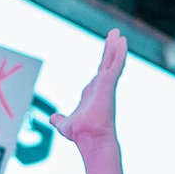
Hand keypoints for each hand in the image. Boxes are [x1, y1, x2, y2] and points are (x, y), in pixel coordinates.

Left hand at [50, 29, 127, 151]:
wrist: (90, 138)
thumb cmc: (81, 134)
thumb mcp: (65, 124)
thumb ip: (59, 120)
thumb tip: (52, 118)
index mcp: (93, 93)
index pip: (99, 73)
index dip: (103, 63)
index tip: (107, 54)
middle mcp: (102, 87)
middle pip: (107, 63)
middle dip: (110, 49)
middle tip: (115, 36)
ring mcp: (107, 84)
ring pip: (112, 61)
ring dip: (116, 47)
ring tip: (119, 34)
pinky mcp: (109, 83)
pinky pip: (116, 64)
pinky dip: (120, 53)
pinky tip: (122, 41)